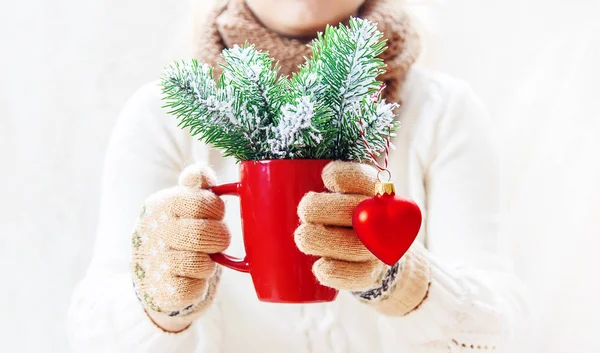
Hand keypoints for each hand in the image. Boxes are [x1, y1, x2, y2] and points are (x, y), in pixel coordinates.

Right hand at [131, 164, 229, 330]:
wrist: (152, 277)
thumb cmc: (178, 235)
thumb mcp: (184, 205)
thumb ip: (196, 186)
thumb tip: (199, 172)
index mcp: (160, 205)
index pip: (202, 201)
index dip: (217, 210)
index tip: (215, 215)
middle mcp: (152, 231)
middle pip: (203, 234)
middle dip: (218, 238)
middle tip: (216, 240)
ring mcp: (153, 262)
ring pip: (200, 263)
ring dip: (208, 264)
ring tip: (200, 260)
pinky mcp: (159, 291)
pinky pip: (193, 289)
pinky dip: (198, 285)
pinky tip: (189, 279)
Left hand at [295, 161, 429, 315]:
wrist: (375, 258)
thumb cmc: (346, 220)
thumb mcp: (342, 197)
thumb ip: (325, 187)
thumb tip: (285, 182)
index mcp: (374, 192)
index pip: (362, 177)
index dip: (342, 175)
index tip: (324, 178)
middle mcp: (382, 220)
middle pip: (354, 210)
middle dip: (320, 209)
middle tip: (304, 211)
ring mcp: (378, 250)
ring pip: (353, 245)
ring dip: (322, 241)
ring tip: (303, 237)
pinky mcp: (370, 275)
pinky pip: (355, 275)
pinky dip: (334, 272)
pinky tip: (321, 267)